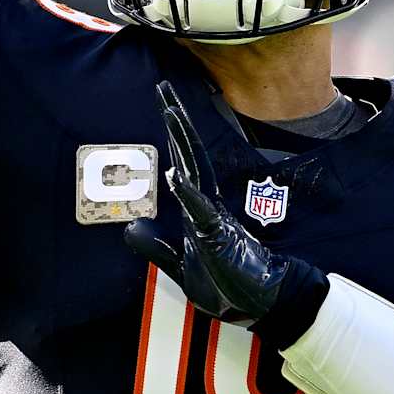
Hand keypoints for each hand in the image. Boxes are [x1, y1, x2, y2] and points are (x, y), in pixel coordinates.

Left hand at [123, 81, 323, 324]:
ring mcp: (213, 217)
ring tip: (170, 111)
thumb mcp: (179, 268)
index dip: (172, 135)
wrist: (262, 305)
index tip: (165, 104)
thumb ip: (156, 248)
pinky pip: (201, 211)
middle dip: (175, 121)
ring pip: (194, 170)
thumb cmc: (227, 286)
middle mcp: (206, 205)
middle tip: (163, 88)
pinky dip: (187, 193)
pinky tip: (174, 174)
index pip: (182, 163)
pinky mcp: (219, 236)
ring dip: (180, 141)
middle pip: (188, 155)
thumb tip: (131, 226)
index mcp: (198, 209)